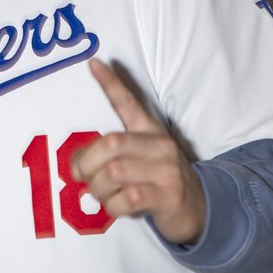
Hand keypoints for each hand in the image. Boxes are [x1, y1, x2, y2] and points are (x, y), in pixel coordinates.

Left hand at [70, 58, 205, 243]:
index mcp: (149, 131)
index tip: (93, 64)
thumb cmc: (156, 182)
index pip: (127, 103)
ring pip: (114, 174)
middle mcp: (159, 145)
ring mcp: (166, 170)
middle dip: (87, 163)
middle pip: (111, 144)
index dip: (110, 83)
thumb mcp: (138, 160)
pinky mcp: (168, 196)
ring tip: (103, 195)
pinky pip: (127, 199)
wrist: (196, 208)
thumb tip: (77, 165)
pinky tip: (119, 207)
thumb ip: (109, 156)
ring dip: (98, 190)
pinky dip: (114, 207)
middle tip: (82, 177)